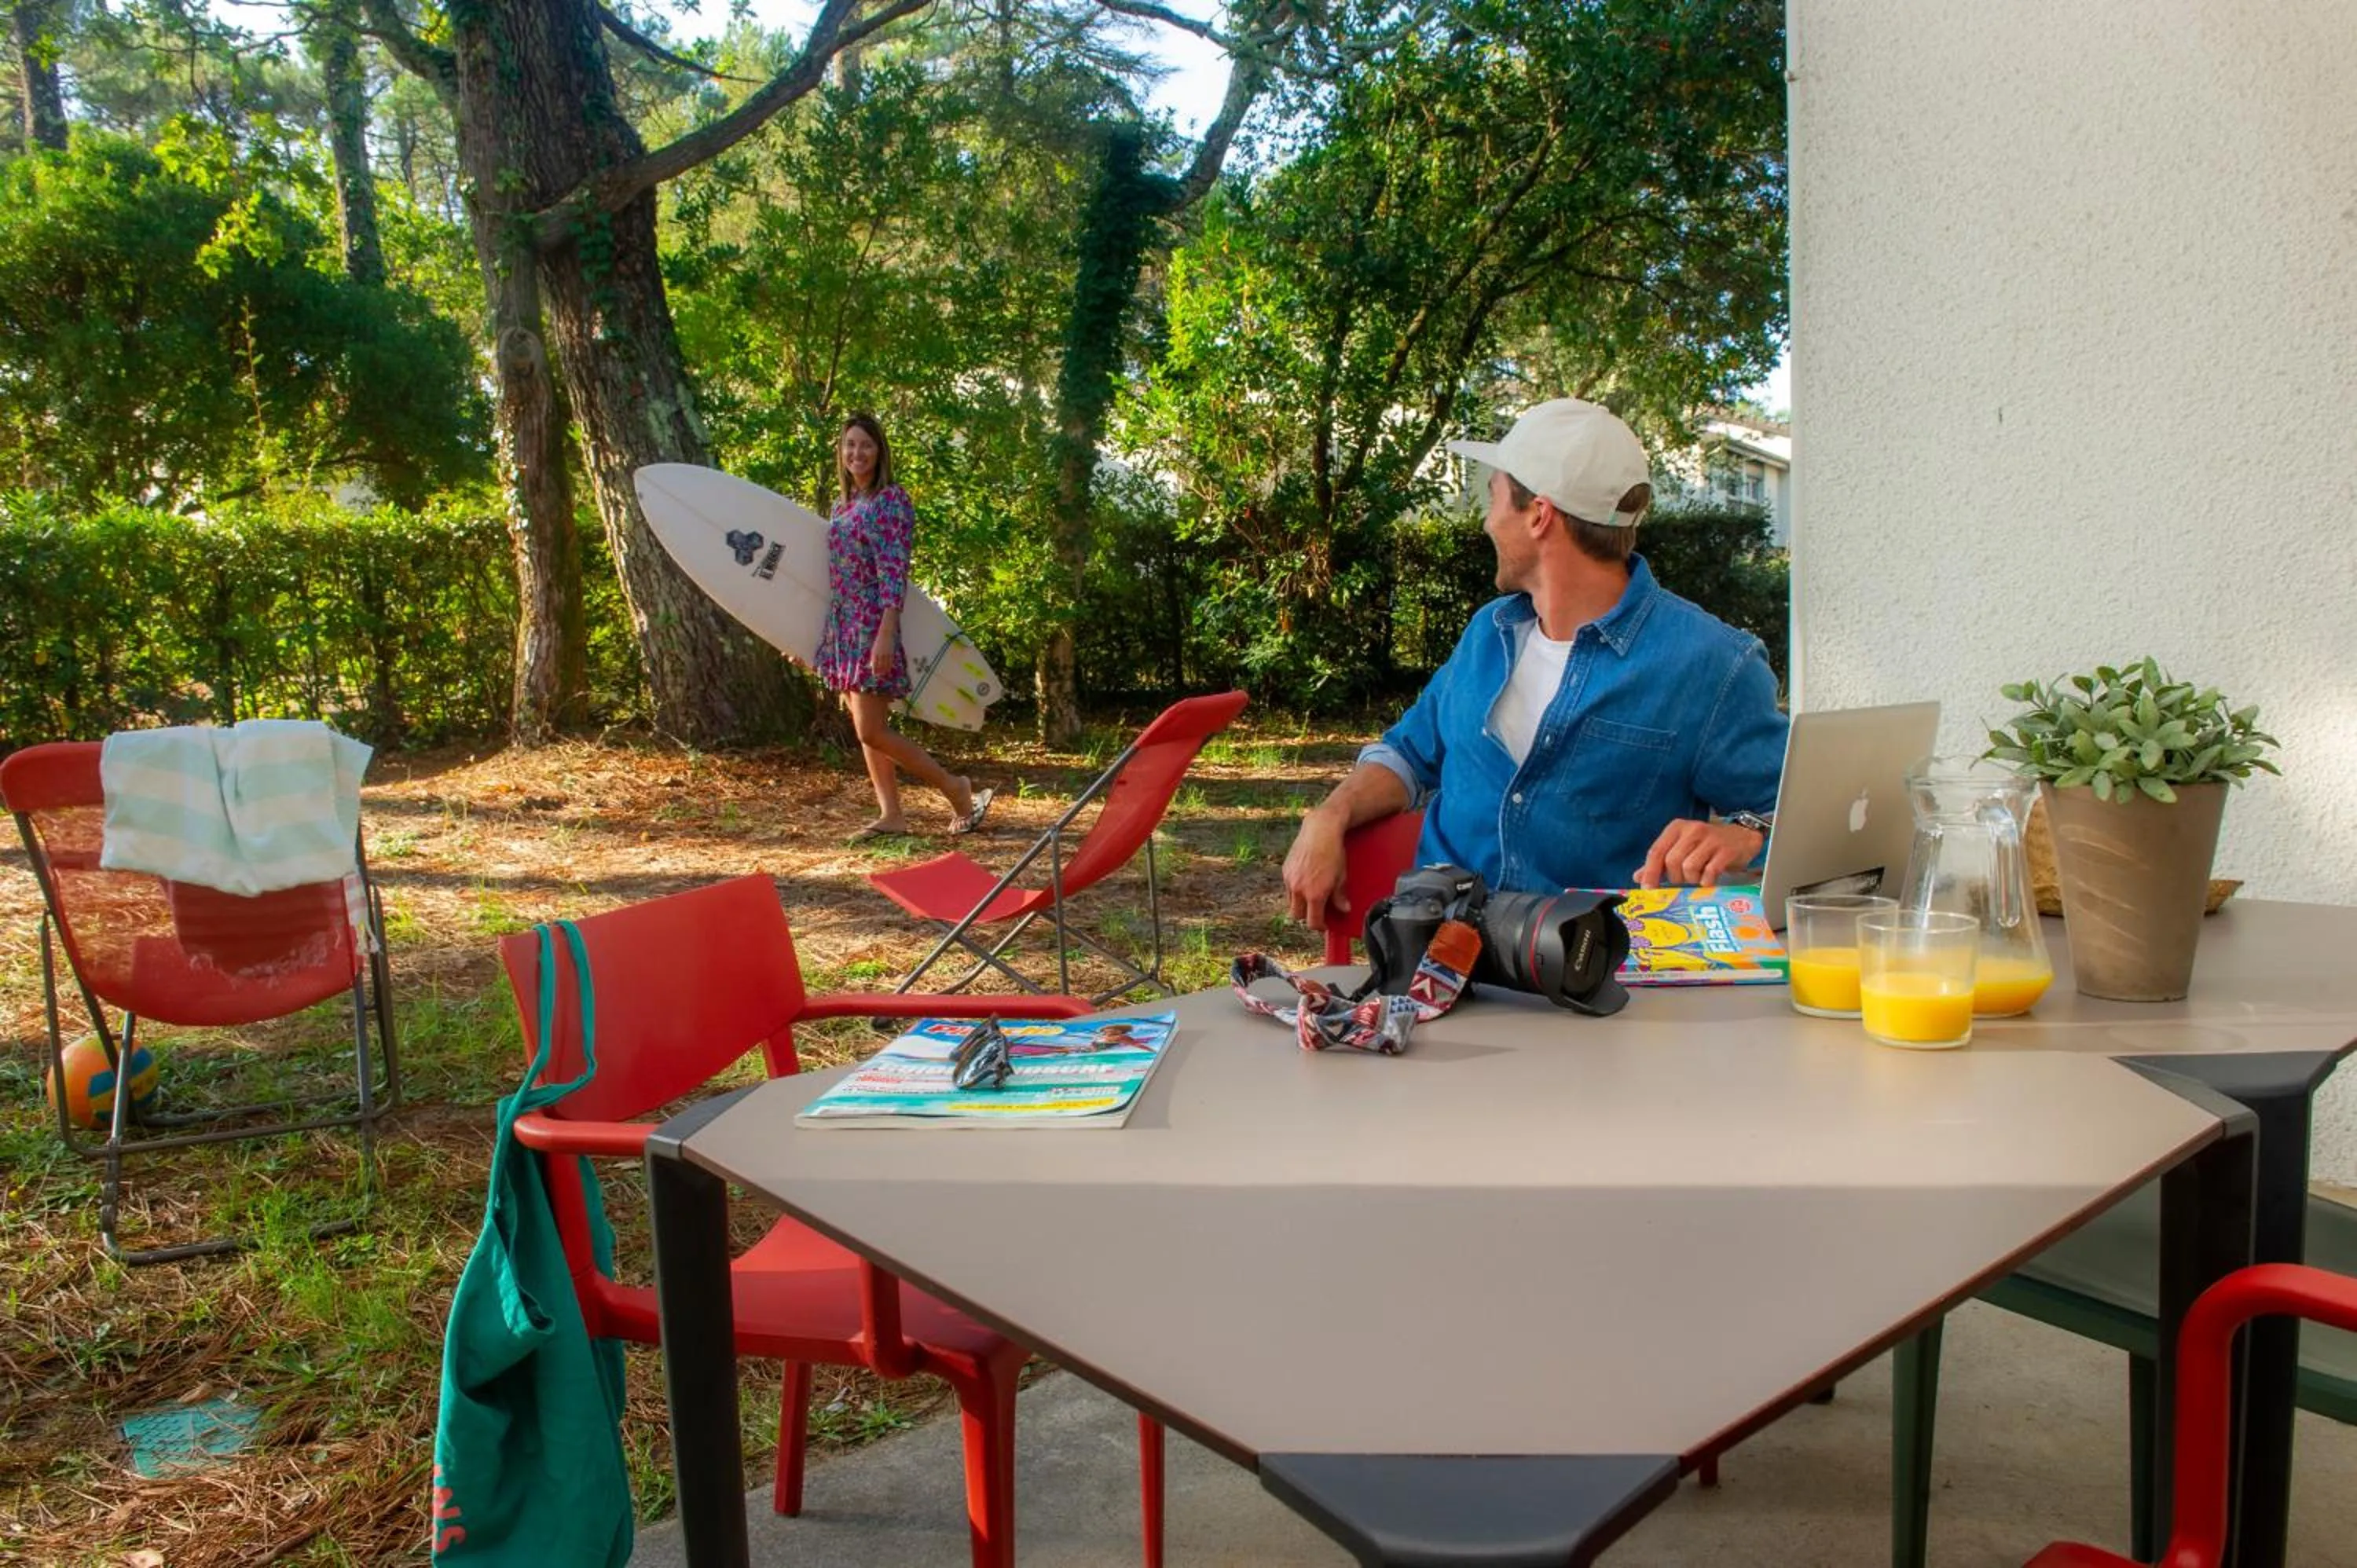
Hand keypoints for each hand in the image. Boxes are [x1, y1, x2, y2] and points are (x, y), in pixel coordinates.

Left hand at [869, 639, 893, 679]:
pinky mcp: (891, 652)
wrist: (885, 635)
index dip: (875, 670)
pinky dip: (889, 666)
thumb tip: (871, 665)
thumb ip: (873, 658)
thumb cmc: (878, 643)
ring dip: (885, 670)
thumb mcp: (874, 650)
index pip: (874, 664)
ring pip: (886, 664)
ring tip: (884, 674)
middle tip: (880, 675)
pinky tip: (889, 669)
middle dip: (880, 671)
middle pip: (880, 665)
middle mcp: (880, 654)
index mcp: (875, 653)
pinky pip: (890, 661)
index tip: (875, 674)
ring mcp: (886, 653)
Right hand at [1282, 812, 1348, 930]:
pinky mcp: (1285, 870)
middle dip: (1307, 916)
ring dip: (1300, 904)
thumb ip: (1340, 896)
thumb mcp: (1341, 876)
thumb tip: (1344, 910)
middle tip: (1317, 911)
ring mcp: (1290, 880)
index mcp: (1315, 894)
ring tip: (1311, 895)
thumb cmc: (1334, 852)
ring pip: (1291, 902)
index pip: (1312, 922)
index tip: (1324, 925)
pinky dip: (1295, 890)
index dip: (1319, 926)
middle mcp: (1299, 890)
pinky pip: (1288, 888)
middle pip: (1297, 916)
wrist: (1320, 830)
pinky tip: (1306, 880)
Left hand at [1635, 820, 1765, 888]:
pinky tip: (1709, 880)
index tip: (1648, 889)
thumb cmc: (1707, 846)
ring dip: (1692, 879)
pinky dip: (1707, 880)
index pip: (1656, 851)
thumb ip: (1660, 861)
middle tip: (1682, 881)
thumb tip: (1638, 877)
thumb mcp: (1682, 848)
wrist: (1743, 837)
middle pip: (1672, 861)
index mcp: (1676, 828)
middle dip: (1675, 877)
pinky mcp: (1726, 850)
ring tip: (1697, 878)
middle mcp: (1692, 830)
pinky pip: (1710, 871)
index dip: (1650, 872)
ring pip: (1689, 867)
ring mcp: (1711, 839)